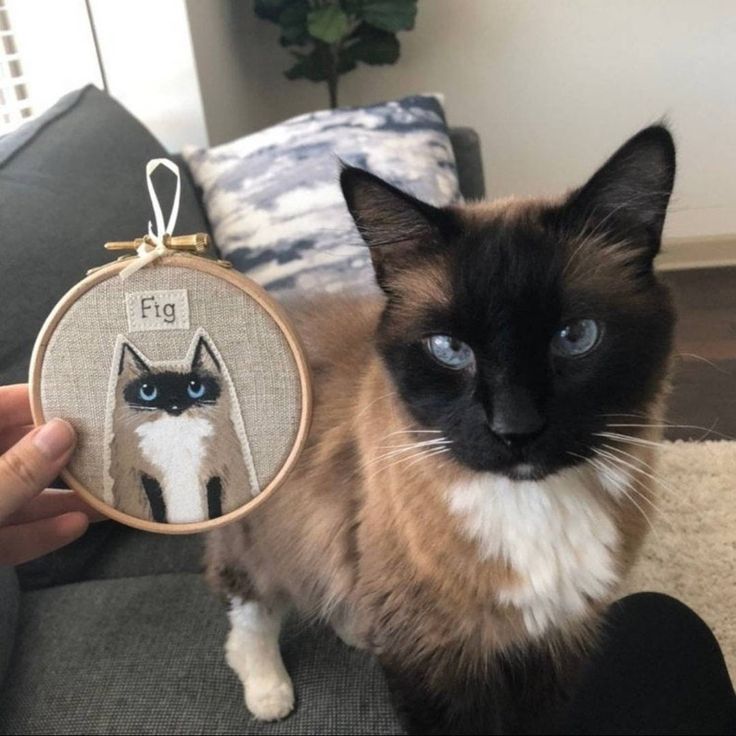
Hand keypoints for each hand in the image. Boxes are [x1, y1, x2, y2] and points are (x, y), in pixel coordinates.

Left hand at [0, 384, 102, 565]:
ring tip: (108, 492)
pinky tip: (77, 525)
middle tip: (109, 446)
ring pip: (21, 495)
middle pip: (19, 451)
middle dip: (64, 453)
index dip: (43, 400)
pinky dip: (42, 531)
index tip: (88, 399)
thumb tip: (63, 432)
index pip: (2, 407)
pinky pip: (12, 533)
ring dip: (63, 497)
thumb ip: (16, 471)